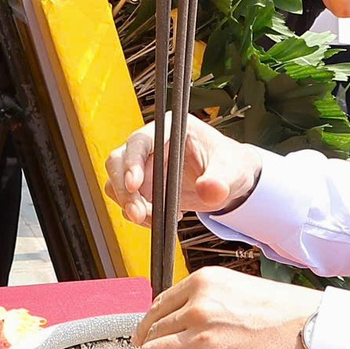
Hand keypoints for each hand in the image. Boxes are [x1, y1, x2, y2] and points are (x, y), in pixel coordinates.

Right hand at [105, 116, 261, 225]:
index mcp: (171, 128)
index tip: (134, 185)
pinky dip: (138, 215)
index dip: (132, 161)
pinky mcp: (143, 186)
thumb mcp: (232, 172)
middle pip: (118, 161)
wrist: (229, 181)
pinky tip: (162, 220)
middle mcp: (151, 144)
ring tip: (154, 221)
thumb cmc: (230, 167)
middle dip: (124, 190)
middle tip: (138, 214)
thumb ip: (221, 180)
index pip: (141, 140)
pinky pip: (128, 201)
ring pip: (117, 183)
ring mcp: (144, 165)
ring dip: (128, 205)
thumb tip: (210, 190)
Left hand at [134, 267, 317, 348]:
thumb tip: (176, 320)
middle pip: (151, 333)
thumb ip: (203, 300)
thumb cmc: (282, 311)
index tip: (146, 338)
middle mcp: (200, 307)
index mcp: (203, 283)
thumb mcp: (235, 287)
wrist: (311, 328)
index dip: (147, 327)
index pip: (156, 306)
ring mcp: (206, 337)